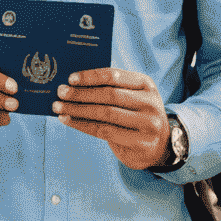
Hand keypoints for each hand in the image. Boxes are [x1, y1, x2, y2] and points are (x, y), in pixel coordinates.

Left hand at [55, 68, 169, 170]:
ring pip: (105, 115)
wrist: (161, 145)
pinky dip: (82, 126)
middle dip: (81, 94)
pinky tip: (68, 121)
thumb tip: (74, 83)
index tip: (71, 78)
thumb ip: (111, 88)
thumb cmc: (137, 115)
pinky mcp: (141, 143)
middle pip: (109, 95)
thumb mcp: (133, 96)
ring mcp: (148, 124)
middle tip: (60, 93)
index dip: (91, 76)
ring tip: (59, 108)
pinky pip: (105, 132)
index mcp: (146, 84)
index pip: (114, 76)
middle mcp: (150, 102)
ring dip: (78, 110)